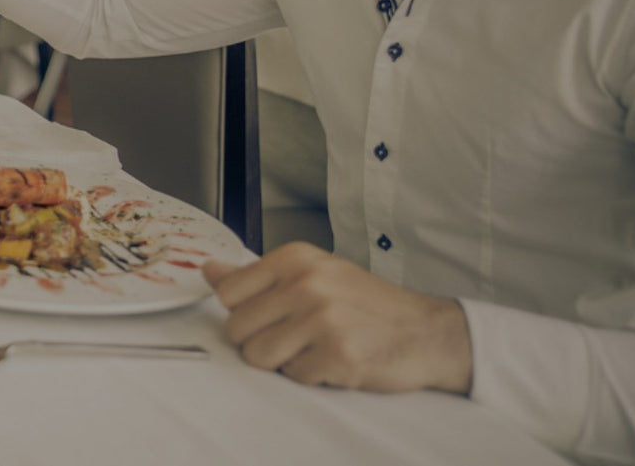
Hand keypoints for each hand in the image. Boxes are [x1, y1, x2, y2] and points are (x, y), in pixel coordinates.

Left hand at [202, 242, 473, 393]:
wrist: (426, 331)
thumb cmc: (365, 303)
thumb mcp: (312, 273)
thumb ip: (256, 275)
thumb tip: (208, 270)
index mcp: (295, 258)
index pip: (228, 292)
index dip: (243, 311)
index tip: (267, 313)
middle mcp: (307, 284)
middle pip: (237, 328)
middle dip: (259, 339)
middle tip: (294, 335)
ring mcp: (322, 320)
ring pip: (258, 356)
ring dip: (282, 361)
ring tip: (311, 347)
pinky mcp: (337, 355)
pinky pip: (294, 376)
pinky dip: (311, 375)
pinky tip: (334, 359)